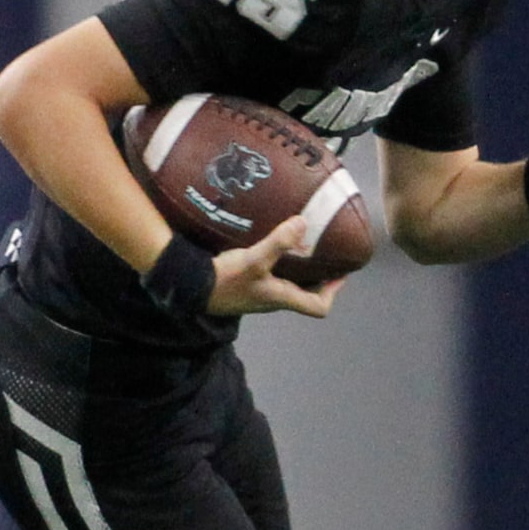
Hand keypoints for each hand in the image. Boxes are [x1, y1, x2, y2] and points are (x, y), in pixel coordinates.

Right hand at [206, 216, 343, 318]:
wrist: (188, 287)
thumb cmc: (225, 280)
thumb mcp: (255, 260)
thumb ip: (279, 242)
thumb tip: (303, 222)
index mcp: (281, 298)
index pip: (318, 307)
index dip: (333, 292)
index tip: (340, 273)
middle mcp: (272, 299)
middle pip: (304, 295)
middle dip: (318, 277)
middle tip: (324, 254)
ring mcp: (257, 294)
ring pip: (287, 285)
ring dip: (299, 270)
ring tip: (303, 247)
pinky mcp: (243, 285)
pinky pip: (270, 277)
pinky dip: (278, 264)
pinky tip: (272, 246)